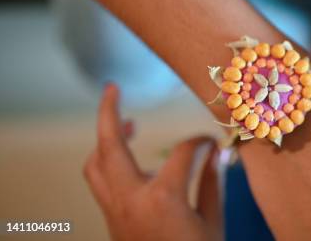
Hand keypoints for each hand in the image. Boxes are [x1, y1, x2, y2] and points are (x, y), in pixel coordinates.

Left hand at [84, 84, 220, 240]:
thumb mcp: (212, 222)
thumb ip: (212, 181)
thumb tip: (214, 151)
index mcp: (163, 197)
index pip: (183, 151)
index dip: (201, 141)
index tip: (213, 140)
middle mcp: (131, 198)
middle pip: (110, 145)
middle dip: (108, 112)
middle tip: (113, 88)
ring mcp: (116, 209)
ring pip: (95, 164)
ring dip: (105, 139)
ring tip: (124, 123)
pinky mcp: (111, 219)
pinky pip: (101, 182)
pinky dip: (109, 162)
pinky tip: (128, 158)